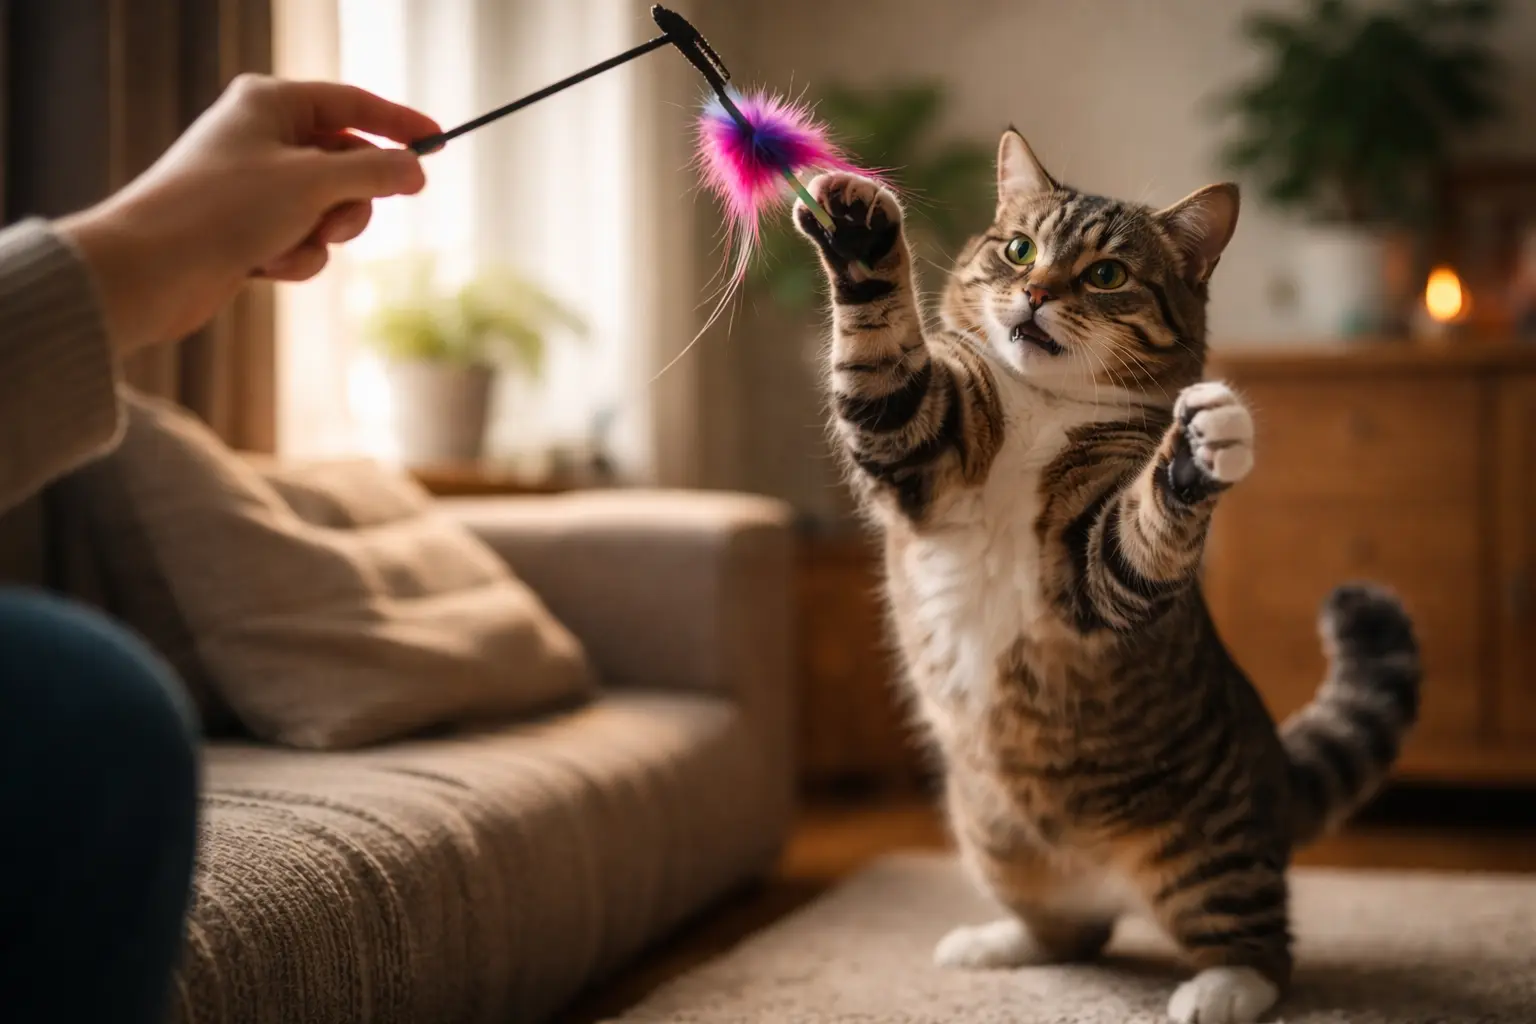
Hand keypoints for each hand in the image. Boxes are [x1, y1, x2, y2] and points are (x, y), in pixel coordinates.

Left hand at [57, 74, 440, 354]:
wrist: (150, 269)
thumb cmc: (224, 209)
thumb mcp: (314, 183)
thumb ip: (374, 172)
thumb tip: (413, 170)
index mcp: (270, 103)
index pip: (353, 103)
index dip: (398, 123)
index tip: (438, 144)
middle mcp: (262, 137)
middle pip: (347, 162)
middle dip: (350, 201)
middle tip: (337, 220)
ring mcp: (256, 185)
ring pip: (330, 208)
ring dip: (321, 235)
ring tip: (289, 243)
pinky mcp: (248, 228)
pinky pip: (303, 240)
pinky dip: (295, 256)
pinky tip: (261, 265)